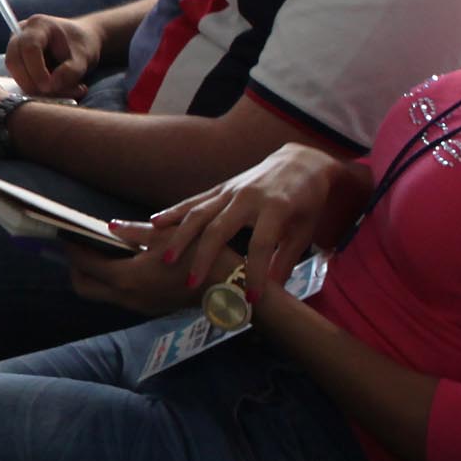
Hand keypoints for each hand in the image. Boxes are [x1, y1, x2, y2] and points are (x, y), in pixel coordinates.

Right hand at [3, 13, 100, 97]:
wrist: (80, 42)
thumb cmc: (82, 46)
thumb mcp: (84, 59)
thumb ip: (70, 72)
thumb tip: (50, 86)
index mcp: (39, 25)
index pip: (29, 48)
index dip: (36, 70)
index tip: (49, 87)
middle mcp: (21, 32)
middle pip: (14, 60)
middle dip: (29, 83)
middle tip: (50, 95)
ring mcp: (15, 44)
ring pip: (14, 71)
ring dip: (32, 87)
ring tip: (58, 91)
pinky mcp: (16, 57)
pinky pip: (17, 76)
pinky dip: (32, 87)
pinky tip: (51, 89)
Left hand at [66, 229, 204, 314]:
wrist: (227, 286)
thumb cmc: (198, 256)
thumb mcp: (165, 236)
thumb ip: (133, 231)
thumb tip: (109, 226)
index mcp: (126, 278)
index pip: (84, 264)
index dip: (73, 248)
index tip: (68, 234)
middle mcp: (127, 297)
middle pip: (84, 286)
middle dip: (76, 267)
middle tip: (79, 245)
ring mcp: (137, 306)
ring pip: (100, 293)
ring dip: (94, 274)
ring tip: (99, 250)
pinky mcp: (148, 307)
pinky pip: (118, 296)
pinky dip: (112, 280)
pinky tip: (123, 261)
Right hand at [143, 143, 359, 290]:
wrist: (301, 162)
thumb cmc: (306, 201)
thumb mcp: (304, 230)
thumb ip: (286, 260)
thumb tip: (271, 293)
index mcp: (276, 207)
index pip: (262, 244)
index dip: (255, 272)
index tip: (250, 297)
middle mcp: (249, 197)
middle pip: (219, 228)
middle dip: (204, 256)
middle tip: (191, 282)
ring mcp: (231, 190)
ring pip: (200, 213)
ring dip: (181, 236)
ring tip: (165, 257)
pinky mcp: (221, 187)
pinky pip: (195, 201)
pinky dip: (174, 212)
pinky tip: (154, 223)